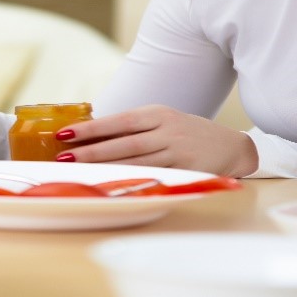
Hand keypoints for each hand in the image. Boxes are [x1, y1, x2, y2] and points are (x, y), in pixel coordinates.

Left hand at [55, 105, 257, 176]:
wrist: (233, 146)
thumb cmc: (187, 133)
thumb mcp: (162, 120)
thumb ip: (133, 127)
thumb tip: (91, 136)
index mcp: (157, 113)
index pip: (117, 120)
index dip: (90, 128)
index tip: (64, 133)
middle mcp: (166, 130)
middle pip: (122, 142)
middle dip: (90, 150)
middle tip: (63, 156)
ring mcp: (176, 151)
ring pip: (134, 161)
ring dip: (104, 167)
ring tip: (78, 170)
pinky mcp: (185, 170)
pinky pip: (152, 175)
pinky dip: (129, 179)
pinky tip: (110, 183)